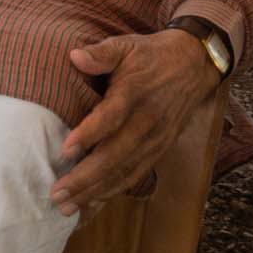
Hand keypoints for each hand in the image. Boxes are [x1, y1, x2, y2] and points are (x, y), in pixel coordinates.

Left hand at [50, 30, 222, 217]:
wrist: (195, 66)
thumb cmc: (151, 55)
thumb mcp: (127, 45)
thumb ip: (101, 53)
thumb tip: (74, 55)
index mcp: (134, 93)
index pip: (110, 117)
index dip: (88, 134)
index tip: (64, 150)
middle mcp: (146, 122)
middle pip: (115, 155)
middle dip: (85, 178)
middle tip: (57, 194)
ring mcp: (155, 140)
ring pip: (124, 171)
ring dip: (96, 192)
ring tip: (68, 207)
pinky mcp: (159, 150)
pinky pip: (136, 175)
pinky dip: (114, 192)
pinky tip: (93, 204)